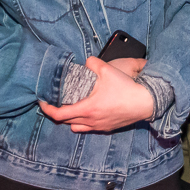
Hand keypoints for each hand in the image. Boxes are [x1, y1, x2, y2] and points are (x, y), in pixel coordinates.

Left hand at [38, 55, 153, 132]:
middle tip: (54, 101)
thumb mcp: (107, 70)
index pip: (59, 114)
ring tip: (70, 107)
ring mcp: (99, 126)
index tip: (42, 102)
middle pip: (65, 122)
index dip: (47, 109)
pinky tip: (87, 112)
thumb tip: (86, 61)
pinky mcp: (107, 128)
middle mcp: (91, 120)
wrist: (146, 102)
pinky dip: (83, 122)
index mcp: (87, 108)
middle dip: (57, 112)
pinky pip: (89, 128)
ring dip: (70, 119)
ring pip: (76, 127)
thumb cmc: (126, 88)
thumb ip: (93, 63)